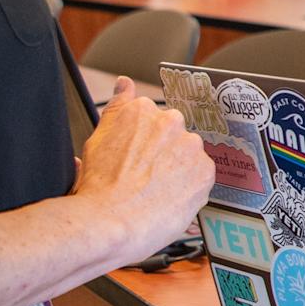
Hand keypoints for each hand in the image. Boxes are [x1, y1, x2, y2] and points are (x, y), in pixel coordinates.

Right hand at [73, 77, 213, 263]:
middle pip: (175, 136)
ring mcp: (190, 146)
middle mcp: (170, 122)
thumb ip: (119, 106)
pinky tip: (168, 200)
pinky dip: (189, 189)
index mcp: (143, 110)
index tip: (140, 159)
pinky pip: (201, 178)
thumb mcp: (98, 138)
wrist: (110, 222)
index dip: (147, 144)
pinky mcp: (205, 171)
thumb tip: (125, 83)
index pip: (155, 121)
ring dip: (179, 171)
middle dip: (165, 155)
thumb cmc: (100, 187)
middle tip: (145, 178)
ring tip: (155, 192)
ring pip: (190, 157)